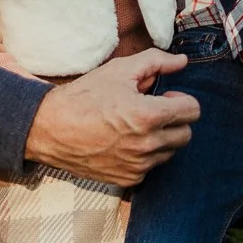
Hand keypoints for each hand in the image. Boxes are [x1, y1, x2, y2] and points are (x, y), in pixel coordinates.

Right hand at [24, 47, 199, 185]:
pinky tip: (125, 142)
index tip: (166, 97)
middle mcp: (147, 145)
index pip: (193, 112)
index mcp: (149, 116)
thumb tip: (182, 61)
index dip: (182, 100)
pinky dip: (145, 155)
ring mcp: (137, 166)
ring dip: (161, 138)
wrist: (50, 128)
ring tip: (136, 126)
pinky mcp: (127, 180)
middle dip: (174, 120)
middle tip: (152, 110)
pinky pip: (151, 167)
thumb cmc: (85, 96)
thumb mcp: (120, 70)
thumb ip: (157, 62)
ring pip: (170, 152)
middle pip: (186, 135)